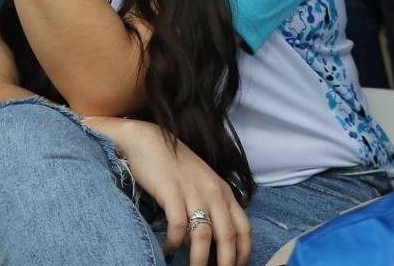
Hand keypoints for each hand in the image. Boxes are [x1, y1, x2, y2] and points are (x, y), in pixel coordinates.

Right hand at [86, 117, 251, 265]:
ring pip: (203, 236)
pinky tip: (169, 249)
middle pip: (228, 237)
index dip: (242, 253)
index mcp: (225, 192)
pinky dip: (175, 242)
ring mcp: (193, 192)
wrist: (149, 141)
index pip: (244, 229)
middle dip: (225, 263)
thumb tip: (215, 242)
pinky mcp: (171, 192)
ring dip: (200, 260)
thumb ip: (213, 207)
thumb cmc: (176, 166)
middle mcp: (214, 193)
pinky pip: (177, 226)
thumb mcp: (203, 185)